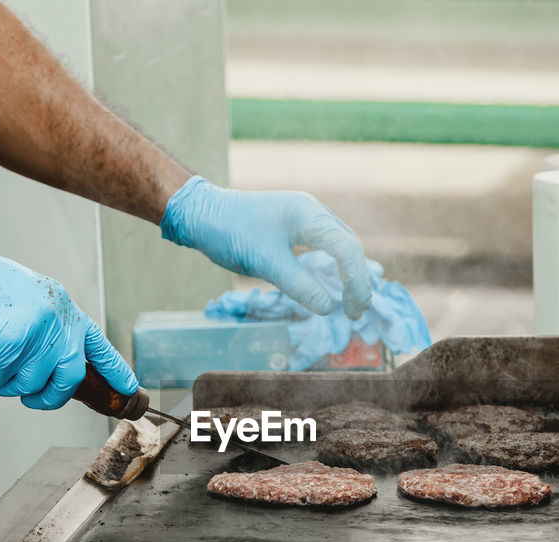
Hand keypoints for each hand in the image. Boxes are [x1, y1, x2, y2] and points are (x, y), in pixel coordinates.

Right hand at [0, 224, 137, 409]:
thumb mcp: (23, 304)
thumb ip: (43, 331)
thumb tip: (48, 367)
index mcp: (62, 307)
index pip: (97, 343)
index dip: (114, 369)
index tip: (129, 388)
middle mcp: (58, 319)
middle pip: (70, 377)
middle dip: (49, 397)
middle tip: (30, 399)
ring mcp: (39, 332)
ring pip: (30, 384)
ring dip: (1, 382)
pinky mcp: (15, 345)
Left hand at [160, 177, 372, 320]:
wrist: (200, 212)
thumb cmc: (230, 232)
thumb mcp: (265, 263)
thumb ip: (299, 285)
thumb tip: (328, 308)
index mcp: (308, 215)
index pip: (347, 249)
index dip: (358, 282)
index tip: (357, 310)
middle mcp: (312, 212)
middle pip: (349, 246)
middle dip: (357, 280)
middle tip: (356, 313)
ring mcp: (305, 216)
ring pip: (340, 246)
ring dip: (348, 274)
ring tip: (350, 303)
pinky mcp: (295, 225)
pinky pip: (325, 246)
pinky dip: (334, 267)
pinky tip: (333, 285)